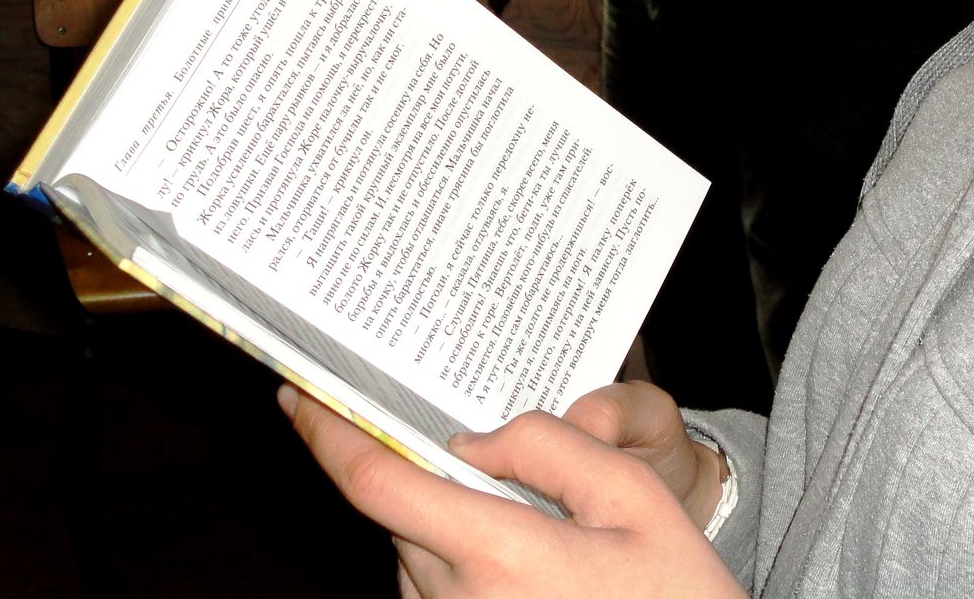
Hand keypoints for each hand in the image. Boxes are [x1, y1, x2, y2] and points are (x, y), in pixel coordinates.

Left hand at [282, 386, 744, 598]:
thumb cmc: (674, 590)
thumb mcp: (637, 499)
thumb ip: (552, 449)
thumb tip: (473, 436)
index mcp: (499, 553)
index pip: (380, 484)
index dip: (329, 435)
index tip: (299, 395)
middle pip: (400, 513)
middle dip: (421, 469)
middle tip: (472, 444)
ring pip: (415, 552)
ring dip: (445, 519)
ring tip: (531, 519)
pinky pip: (435, 590)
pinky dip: (459, 558)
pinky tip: (526, 556)